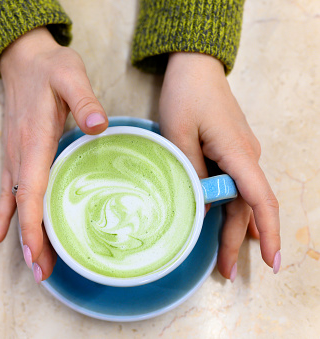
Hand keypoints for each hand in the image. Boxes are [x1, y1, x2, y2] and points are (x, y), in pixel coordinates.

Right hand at [0, 28, 107, 282]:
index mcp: (34, 140)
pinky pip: (5, 190)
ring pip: (14, 203)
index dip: (34, 225)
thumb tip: (99, 126)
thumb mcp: (71, 74)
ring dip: (21, 235)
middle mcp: (19, 154)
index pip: (31, 192)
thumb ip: (84, 99)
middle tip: (43, 274)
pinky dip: (3, 215)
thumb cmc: (50, 67)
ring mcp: (13, 156)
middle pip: (23, 206)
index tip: (39, 253)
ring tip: (33, 266)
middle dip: (31, 241)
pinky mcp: (14, 154)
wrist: (23, 59)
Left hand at [159, 52, 280, 280]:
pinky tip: (235, 227)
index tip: (273, 262)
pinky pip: (237, 187)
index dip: (270, 231)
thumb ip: (189, 171)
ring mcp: (241, 154)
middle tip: (227, 273)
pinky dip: (234, 210)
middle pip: (248, 207)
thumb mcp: (178, 134)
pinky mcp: (231, 151)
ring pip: (242, 199)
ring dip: (236, 229)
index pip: (260, 199)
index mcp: (237, 153)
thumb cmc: (186, 95)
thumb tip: (198, 206)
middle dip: (239, 241)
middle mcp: (247, 157)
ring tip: (225, 259)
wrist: (195, 67)